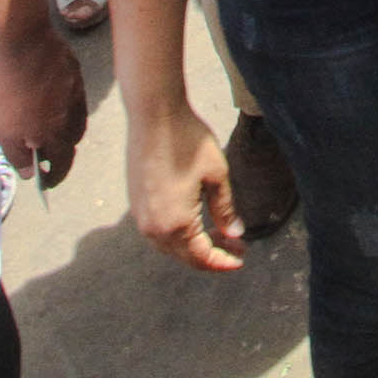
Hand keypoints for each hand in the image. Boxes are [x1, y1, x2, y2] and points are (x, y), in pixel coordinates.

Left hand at [0, 17, 88, 186]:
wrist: (20, 42)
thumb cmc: (7, 90)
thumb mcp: (2, 131)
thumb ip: (17, 155)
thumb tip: (31, 172)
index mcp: (56, 134)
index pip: (61, 164)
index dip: (54, 176)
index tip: (47, 182)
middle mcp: (72, 115)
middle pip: (72, 139)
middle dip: (62, 149)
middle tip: (47, 150)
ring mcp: (76, 89)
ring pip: (75, 114)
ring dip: (64, 124)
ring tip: (48, 123)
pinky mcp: (73, 68)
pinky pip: (72, 91)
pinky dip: (63, 99)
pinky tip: (48, 93)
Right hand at [128, 105, 244, 272]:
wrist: (154, 115)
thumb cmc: (188, 141)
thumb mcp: (217, 175)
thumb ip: (225, 209)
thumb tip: (234, 234)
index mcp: (176, 223)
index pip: (202, 257)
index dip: (223, 262)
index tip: (242, 258)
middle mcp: (153, 227)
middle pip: (185, 256)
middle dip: (212, 255)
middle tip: (237, 246)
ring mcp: (140, 216)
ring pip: (170, 246)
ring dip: (194, 245)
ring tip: (220, 233)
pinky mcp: (135, 203)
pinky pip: (158, 231)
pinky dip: (179, 234)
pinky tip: (196, 221)